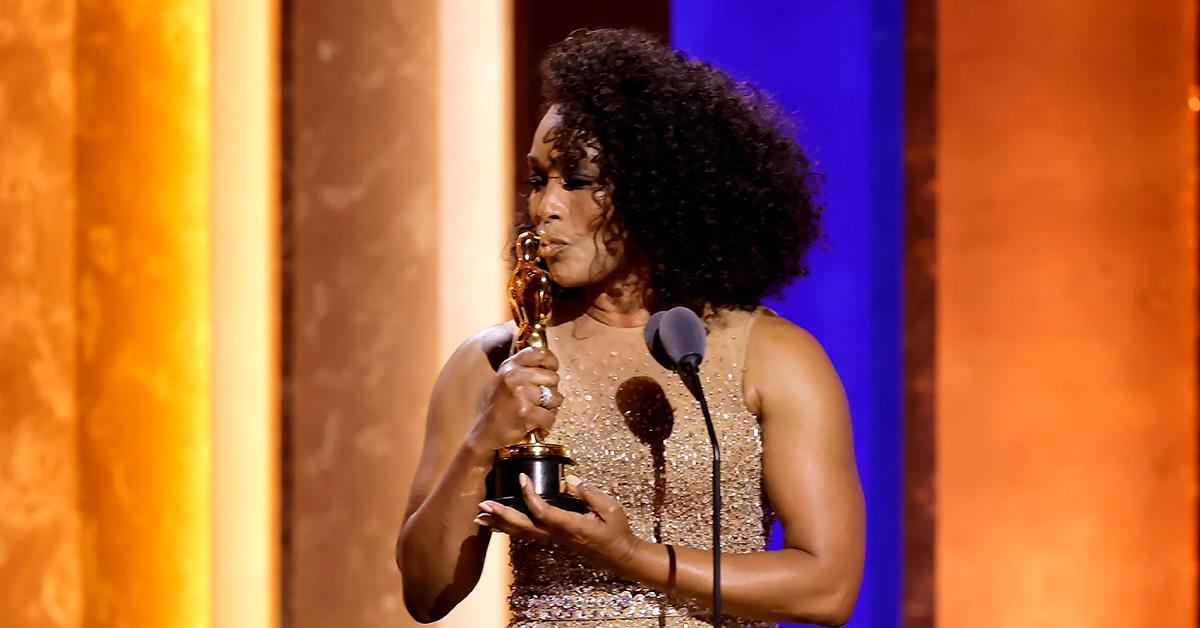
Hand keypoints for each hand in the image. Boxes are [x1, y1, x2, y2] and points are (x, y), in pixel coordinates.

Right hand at [470, 347, 564, 449]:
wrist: (485, 431)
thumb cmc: (498, 406)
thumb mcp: (504, 380)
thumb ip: (522, 369)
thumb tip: (548, 365)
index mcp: (510, 366)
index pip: (540, 353)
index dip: (551, 362)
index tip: (551, 371)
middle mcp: (514, 376)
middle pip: (553, 377)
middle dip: (551, 391)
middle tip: (540, 400)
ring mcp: (520, 393)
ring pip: (555, 398)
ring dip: (550, 408)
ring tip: (537, 411)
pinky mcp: (525, 411)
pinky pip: (550, 416)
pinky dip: (546, 423)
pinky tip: (535, 423)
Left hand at [476, 474, 642, 572]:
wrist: (620, 556)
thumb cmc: (617, 531)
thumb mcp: (611, 508)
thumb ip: (590, 493)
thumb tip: (570, 480)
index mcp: (571, 526)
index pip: (544, 512)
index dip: (530, 496)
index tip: (521, 478)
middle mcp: (558, 535)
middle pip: (524, 527)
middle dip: (503, 515)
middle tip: (484, 504)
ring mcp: (554, 539)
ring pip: (522, 533)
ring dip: (501, 524)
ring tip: (481, 516)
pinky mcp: (554, 539)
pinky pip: (527, 534)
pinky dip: (510, 529)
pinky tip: (498, 525)